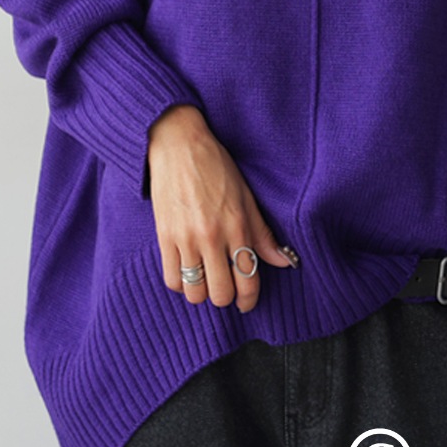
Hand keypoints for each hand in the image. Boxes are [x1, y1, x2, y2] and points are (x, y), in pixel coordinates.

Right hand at [146, 104, 298, 312]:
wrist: (178, 144)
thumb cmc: (216, 165)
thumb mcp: (246, 196)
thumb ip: (262, 233)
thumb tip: (283, 261)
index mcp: (237, 225)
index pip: (248, 278)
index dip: (249, 299)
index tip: (247, 303)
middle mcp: (213, 236)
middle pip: (221, 293)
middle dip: (226, 297)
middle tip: (226, 290)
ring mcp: (186, 238)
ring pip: (195, 292)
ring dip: (201, 293)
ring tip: (205, 280)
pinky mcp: (164, 236)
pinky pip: (171, 279)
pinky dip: (180, 283)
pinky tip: (186, 272)